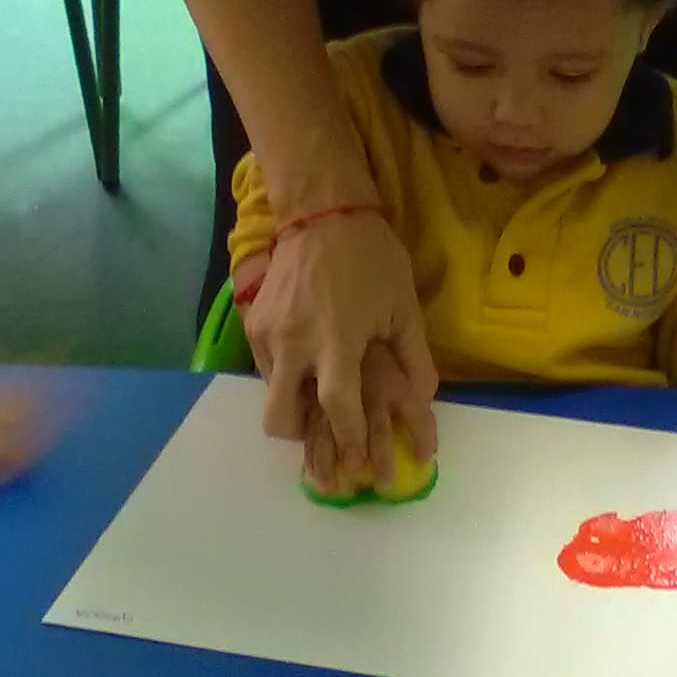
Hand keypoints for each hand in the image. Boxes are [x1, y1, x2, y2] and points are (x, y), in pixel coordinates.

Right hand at [246, 211, 437, 487]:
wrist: (323, 212)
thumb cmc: (372, 260)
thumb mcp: (404, 309)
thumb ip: (414, 361)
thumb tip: (423, 402)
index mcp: (338, 341)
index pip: (338, 409)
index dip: (349, 440)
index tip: (358, 465)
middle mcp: (295, 343)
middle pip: (282, 419)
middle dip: (303, 438)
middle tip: (326, 432)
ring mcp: (268, 333)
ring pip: (271, 395)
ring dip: (294, 405)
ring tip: (319, 396)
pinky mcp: (253, 321)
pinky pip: (264, 367)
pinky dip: (284, 376)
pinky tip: (306, 362)